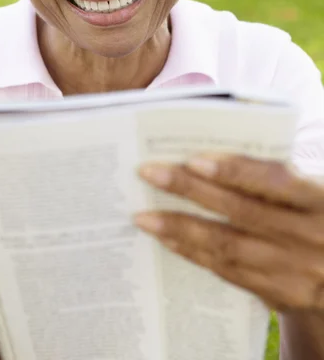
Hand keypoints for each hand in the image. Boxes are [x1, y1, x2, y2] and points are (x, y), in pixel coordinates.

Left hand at [135, 154, 323, 312]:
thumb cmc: (312, 214)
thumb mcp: (307, 191)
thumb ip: (271, 176)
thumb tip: (208, 157)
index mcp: (320, 200)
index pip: (275, 181)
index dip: (235, 171)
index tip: (193, 159)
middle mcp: (311, 237)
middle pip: (241, 212)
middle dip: (190, 190)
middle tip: (150, 174)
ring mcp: (296, 271)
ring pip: (228, 246)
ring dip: (181, 228)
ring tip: (144, 215)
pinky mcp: (280, 294)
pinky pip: (229, 272)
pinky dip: (195, 254)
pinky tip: (168, 239)